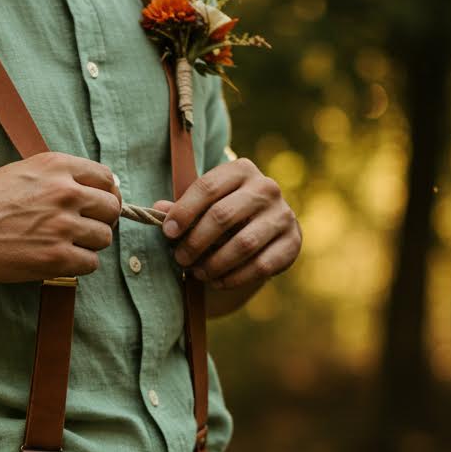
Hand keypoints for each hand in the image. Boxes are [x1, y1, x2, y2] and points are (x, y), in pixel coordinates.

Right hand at [0, 152, 121, 283]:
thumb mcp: (22, 172)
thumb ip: (58, 176)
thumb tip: (94, 188)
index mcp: (57, 166)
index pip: (106, 177)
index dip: (105, 194)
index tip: (98, 205)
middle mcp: (65, 192)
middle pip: (111, 209)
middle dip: (101, 220)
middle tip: (83, 228)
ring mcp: (63, 225)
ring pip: (104, 238)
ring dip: (89, 244)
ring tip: (67, 245)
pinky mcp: (57, 257)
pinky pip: (90, 263)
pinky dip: (79, 265)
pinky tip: (60, 260)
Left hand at [153, 157, 301, 288]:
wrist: (268, 228)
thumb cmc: (228, 213)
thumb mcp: (205, 204)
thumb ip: (183, 207)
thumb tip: (158, 209)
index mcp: (241, 170)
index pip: (207, 187)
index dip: (183, 211)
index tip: (168, 232)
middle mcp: (266, 188)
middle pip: (223, 216)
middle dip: (195, 242)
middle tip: (180, 258)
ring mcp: (283, 215)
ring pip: (243, 244)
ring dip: (214, 263)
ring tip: (197, 273)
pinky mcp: (292, 242)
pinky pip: (261, 266)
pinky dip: (235, 278)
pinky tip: (217, 281)